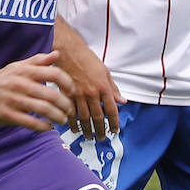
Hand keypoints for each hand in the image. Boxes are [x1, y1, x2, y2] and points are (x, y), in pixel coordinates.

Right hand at [0, 52, 74, 131]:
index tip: (72, 91)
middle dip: (66, 105)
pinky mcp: (9, 115)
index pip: (54, 74)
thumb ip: (38, 61)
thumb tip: (56, 54)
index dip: (68, 83)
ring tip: (63, 120)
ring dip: (58, 117)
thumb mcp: (18, 66)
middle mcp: (21, 84)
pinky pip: (31, 123)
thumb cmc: (1, 79)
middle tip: (70, 111)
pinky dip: (44, 126)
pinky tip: (48, 127)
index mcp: (26, 71)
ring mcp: (15, 100)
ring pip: (44, 110)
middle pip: (52, 95)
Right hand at [56, 24, 122, 140]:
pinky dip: (72, 122)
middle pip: (98, 117)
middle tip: (101, 138)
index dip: (114, 122)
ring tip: (88, 136)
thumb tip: (122, 101)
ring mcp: (78, 94)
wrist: (68, 51)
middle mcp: (92, 93)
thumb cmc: (87, 59)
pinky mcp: (66, 94)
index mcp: (104, 87)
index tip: (115, 130)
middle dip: (101, 130)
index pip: (112, 110)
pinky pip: (70, 112)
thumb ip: (113, 89)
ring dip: (87, 129)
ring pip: (84, 118)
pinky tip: (74, 128)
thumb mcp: (105, 71)